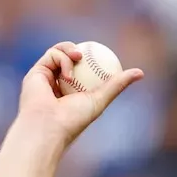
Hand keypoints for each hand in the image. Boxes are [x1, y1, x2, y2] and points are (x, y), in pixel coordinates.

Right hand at [16, 42, 143, 146]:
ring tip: (79, 58)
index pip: (84, 70)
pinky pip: (52, 55)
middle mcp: (57, 84)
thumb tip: (140, 72)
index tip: (104, 56)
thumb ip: (117, 84)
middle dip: (80, 50)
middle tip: (90, 52)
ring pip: (60, 52)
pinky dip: (63, 59)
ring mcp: (45, 78)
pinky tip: (68, 74)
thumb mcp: (101, 99)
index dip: (93, 59)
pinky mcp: (35, 72)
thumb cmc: (74, 118)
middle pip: (70, 58)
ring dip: (71, 51)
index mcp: (71, 92)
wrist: (48, 126)